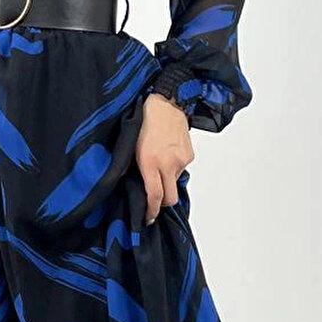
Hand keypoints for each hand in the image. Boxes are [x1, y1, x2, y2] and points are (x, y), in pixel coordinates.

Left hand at [135, 92, 193, 224]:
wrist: (167, 102)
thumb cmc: (144, 121)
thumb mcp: (132, 147)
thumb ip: (135, 168)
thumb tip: (137, 187)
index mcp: (150, 162)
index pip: (154, 196)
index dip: (150, 212)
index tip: (147, 219)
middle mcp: (167, 164)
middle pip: (170, 198)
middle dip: (162, 203)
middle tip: (154, 200)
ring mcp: (181, 160)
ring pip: (175, 183)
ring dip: (168, 180)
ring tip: (159, 165)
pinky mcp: (189, 155)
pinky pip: (181, 169)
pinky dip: (174, 167)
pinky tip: (167, 154)